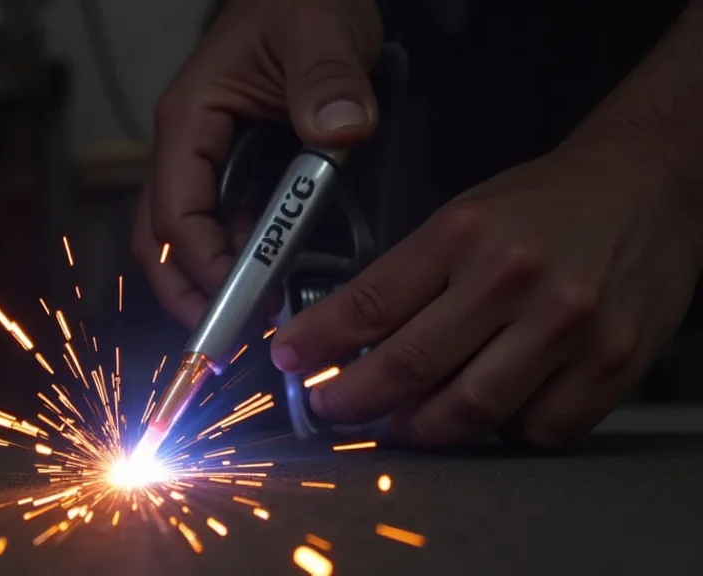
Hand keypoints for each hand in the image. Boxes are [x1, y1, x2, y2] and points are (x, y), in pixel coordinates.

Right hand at [132, 0, 383, 327]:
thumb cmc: (302, 2)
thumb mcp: (318, 30)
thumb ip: (325, 80)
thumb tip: (338, 133)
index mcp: (190, 120)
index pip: (175, 210)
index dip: (201, 264)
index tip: (242, 300)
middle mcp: (190, 150)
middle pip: (161, 240)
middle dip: (186, 294)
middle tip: (228, 340)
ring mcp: (211, 164)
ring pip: (187, 241)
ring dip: (212, 285)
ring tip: (255, 321)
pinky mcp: (239, 172)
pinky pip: (226, 228)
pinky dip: (241, 263)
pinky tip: (276, 279)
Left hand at [271, 138, 700, 448]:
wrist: (645, 186)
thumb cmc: (544, 204)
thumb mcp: (462, 217)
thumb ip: (409, 276)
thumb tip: (348, 336)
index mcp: (465, 234)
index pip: (371, 302)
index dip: (319, 341)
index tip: (289, 359)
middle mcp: (514, 278)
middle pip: (411, 366)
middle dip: (354, 399)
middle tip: (332, 408)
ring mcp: (568, 324)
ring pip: (470, 410)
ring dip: (421, 429)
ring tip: (399, 423)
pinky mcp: (613, 361)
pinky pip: (539, 429)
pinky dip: (501, 435)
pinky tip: (485, 415)